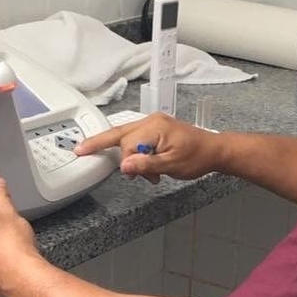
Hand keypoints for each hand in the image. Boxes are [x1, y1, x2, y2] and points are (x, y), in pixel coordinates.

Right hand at [75, 113, 220, 184]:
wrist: (215, 151)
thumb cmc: (198, 156)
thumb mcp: (172, 165)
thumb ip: (146, 165)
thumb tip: (124, 166)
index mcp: (154, 127)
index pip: (127, 144)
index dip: (128, 162)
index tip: (133, 175)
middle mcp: (151, 121)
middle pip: (118, 133)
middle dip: (101, 143)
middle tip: (81, 149)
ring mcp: (154, 124)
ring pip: (127, 138)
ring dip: (130, 157)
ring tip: (143, 175)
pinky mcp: (156, 130)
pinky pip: (138, 140)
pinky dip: (138, 154)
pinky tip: (147, 167)